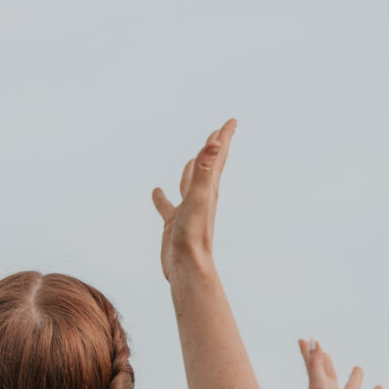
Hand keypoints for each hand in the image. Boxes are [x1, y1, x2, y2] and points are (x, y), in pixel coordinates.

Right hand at [153, 120, 234, 280]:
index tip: (231, 122)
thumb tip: (216, 143)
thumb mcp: (199, 195)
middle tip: (218, 134)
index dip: (223, 137)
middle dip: (213, 148)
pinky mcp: (174, 223)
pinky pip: (167, 205)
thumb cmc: (194, 233)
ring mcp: (187, 210)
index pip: (217, 155)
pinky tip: (158, 192)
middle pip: (208, 166)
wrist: (188, 266)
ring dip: (190, 170)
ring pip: (188, 184)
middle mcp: (200, 196)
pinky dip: (163, 198)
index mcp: (208, 187)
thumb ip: (205, 168)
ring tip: (190, 160)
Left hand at [299, 338, 382, 388]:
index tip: (303, 339)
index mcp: (319, 387)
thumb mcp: (320, 385)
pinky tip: (380, 388)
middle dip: (325, 364)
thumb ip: (316, 364)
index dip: (308, 352)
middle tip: (324, 353)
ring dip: (353, 378)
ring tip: (358, 368)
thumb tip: (311, 340)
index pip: (313, 365)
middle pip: (327, 375)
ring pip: (350, 388)